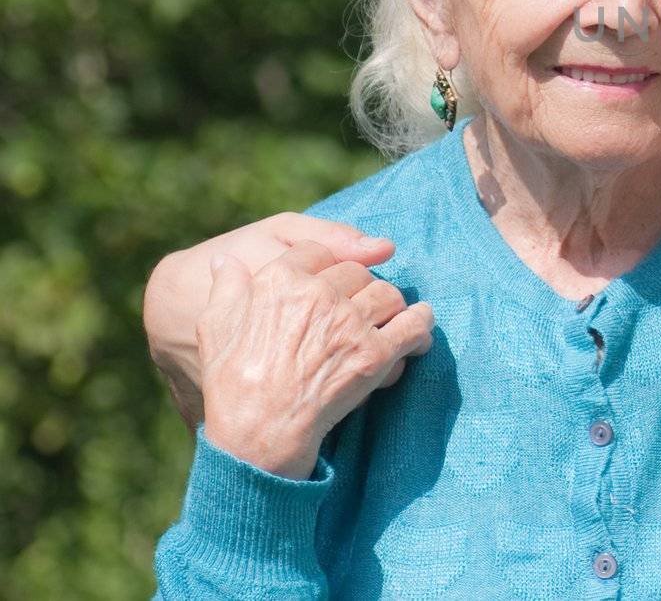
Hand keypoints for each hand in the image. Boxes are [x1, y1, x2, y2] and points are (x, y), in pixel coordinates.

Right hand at [144, 213, 395, 426]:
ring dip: (391, 307)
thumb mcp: (215, 328)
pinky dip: (421, 325)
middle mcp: (318, 294)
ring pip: (388, 294)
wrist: (256, 433)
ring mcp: (349, 322)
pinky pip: (413, 326)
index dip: (327, 265)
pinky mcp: (374, 353)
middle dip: (360, 288)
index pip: (318, 251)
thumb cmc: (232, 383)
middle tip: (361, 307)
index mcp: (280, 280)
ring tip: (390, 320)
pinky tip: (420, 331)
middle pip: (357, 272)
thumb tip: (225, 261)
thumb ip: (226, 288)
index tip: (332, 278)